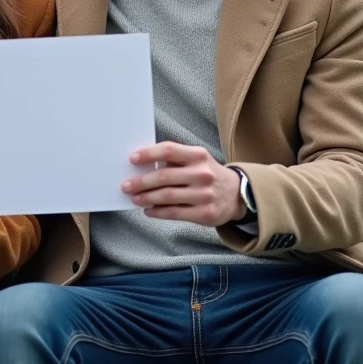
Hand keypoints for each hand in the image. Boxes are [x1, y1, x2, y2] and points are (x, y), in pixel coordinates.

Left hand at [122, 143, 243, 226]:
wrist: (237, 194)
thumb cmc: (207, 173)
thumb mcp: (197, 159)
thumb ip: (174, 160)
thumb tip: (142, 167)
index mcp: (198, 155)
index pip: (169, 150)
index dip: (148, 154)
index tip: (132, 159)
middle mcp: (202, 174)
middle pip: (164, 177)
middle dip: (141, 182)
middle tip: (126, 185)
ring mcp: (204, 194)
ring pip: (167, 196)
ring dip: (146, 198)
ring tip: (134, 198)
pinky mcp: (204, 213)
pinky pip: (174, 213)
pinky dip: (157, 212)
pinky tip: (148, 210)